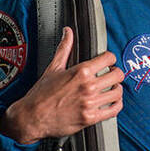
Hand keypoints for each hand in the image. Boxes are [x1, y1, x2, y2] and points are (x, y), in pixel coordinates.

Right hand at [0, 26, 124, 144]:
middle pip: (118, 75)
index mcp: (81, 71)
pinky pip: (114, 110)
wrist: (32, 117)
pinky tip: (111, 102)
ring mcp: (90, 103)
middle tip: (111, 75)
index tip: (107, 62)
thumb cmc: (41, 94)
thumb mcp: (53, 68)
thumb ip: (64, 48)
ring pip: (118, 92)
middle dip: (116, 73)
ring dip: (116, 89)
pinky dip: (116, 105)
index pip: (109, 58)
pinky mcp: (90, 118)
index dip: (110, 59)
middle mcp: (88, 86)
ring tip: (111, 89)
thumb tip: (68, 32)